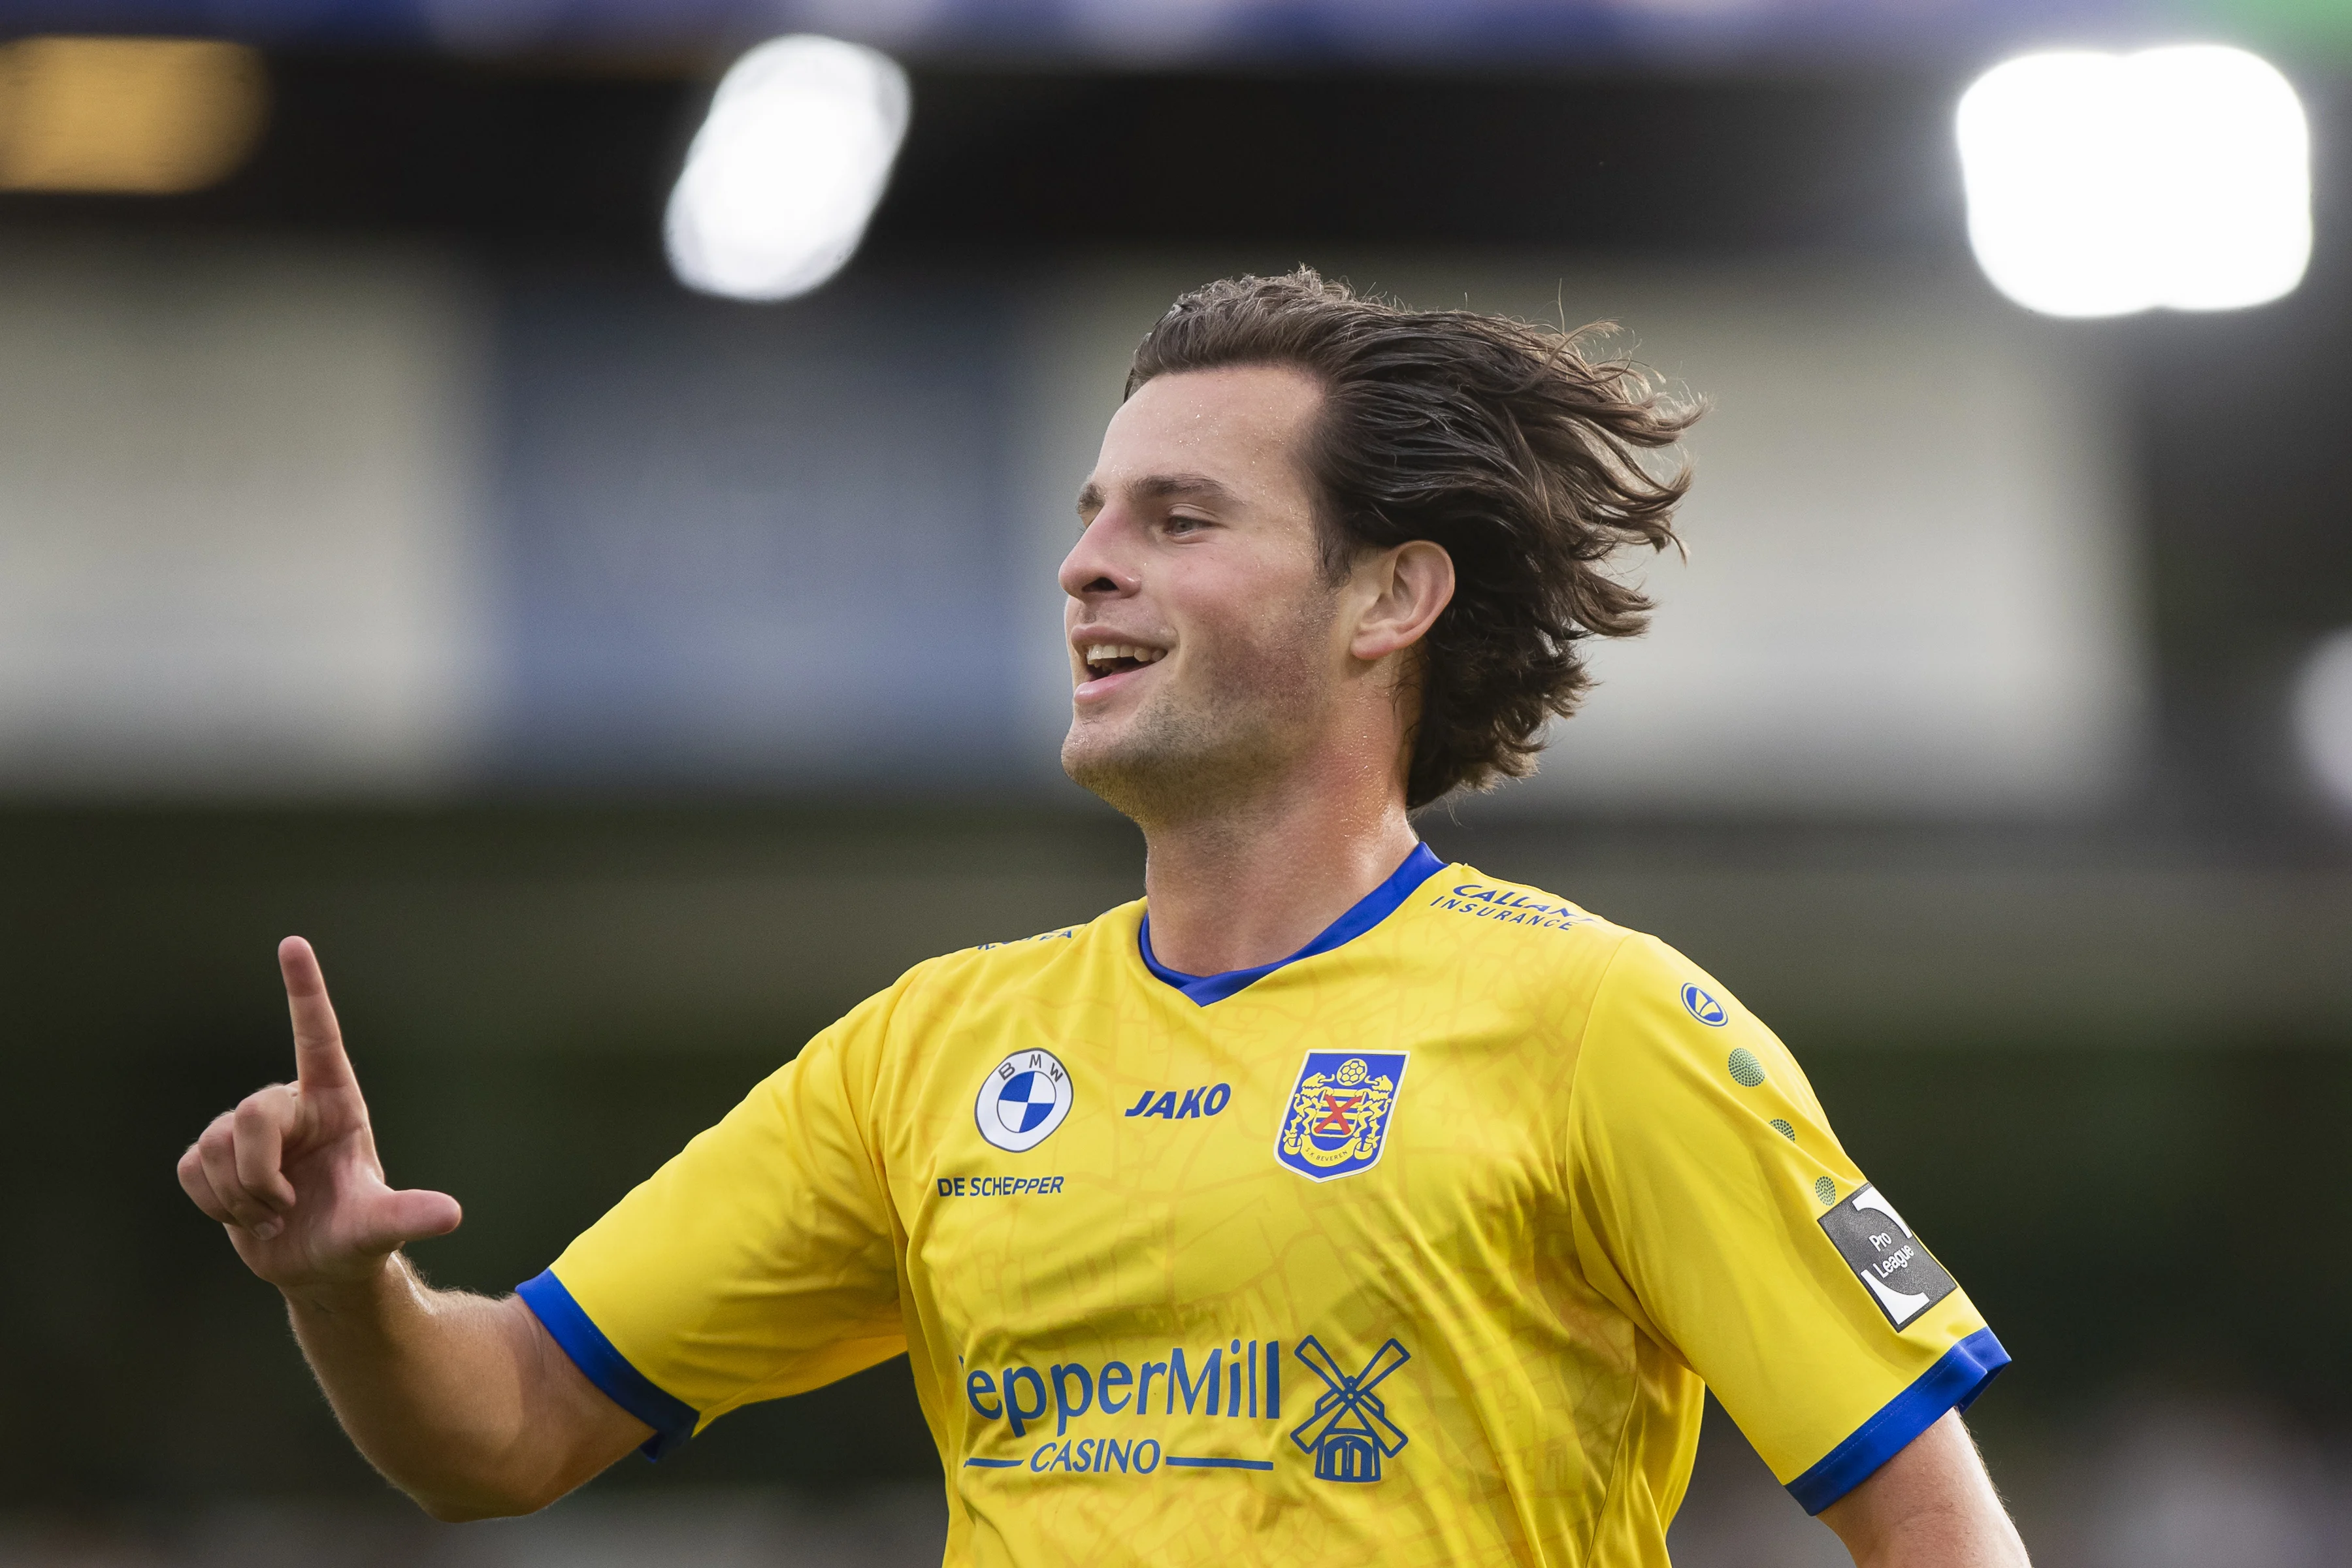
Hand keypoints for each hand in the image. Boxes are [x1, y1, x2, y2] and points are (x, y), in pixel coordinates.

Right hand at [178, 938, 461, 1292]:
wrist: (318, 1265)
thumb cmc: (355, 1236)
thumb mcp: (382, 1226)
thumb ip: (409, 1216)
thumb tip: (450, 1215)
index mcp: (336, 1103)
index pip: (318, 1038)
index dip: (305, 991)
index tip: (293, 944)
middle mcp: (292, 1106)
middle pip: (248, 1115)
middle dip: (258, 1173)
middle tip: (284, 1206)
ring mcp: (248, 1130)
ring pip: (215, 1146)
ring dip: (239, 1195)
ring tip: (272, 1213)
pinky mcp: (212, 1156)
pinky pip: (190, 1168)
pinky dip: (213, 1202)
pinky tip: (245, 1216)